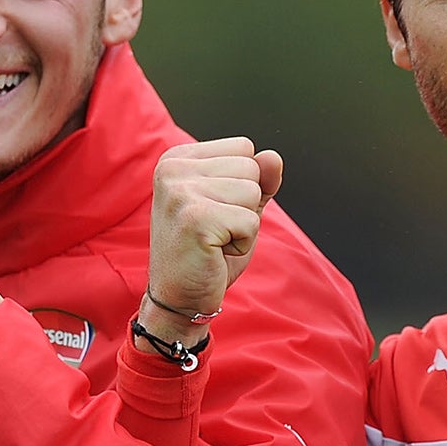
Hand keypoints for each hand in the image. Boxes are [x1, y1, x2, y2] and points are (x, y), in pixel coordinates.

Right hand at [143, 138, 282, 348]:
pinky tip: (215, 252)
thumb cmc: (208, 252)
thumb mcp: (237, 207)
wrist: (180, 297)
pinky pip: (251, 221)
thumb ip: (258, 179)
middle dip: (245, 204)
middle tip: (215, 229)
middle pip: (250, 167)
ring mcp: (181, 192)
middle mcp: (173, 169)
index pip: (243, 148)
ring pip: (253, 192)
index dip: (243, 184)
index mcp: (178, 158)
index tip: (215, 210)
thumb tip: (273, 157)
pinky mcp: (195, 218)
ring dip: (245, 224)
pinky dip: (243, 243)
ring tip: (215, 240)